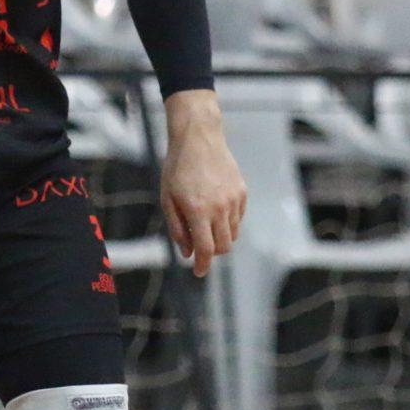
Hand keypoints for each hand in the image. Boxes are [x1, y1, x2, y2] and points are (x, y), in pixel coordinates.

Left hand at [160, 89, 245, 277]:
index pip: (206, 250)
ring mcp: (233, 200)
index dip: (202, 265)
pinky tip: (215, 210)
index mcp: (198, 211)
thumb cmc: (177, 168)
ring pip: (233, 234)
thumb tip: (187, 252)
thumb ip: (177, 228)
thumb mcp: (167, 199)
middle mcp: (219, 208)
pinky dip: (228, 222)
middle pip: (223, 246)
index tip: (198, 272)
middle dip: (212, 253)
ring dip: (221, 237)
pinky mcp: (241, 192)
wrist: (198, 138)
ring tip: (205, 224)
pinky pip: (238, 218)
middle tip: (200, 248)